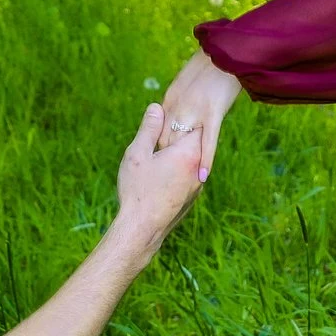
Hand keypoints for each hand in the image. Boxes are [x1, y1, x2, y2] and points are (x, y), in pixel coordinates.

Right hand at [116, 102, 204, 247]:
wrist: (143, 229)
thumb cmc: (137, 190)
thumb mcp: (138, 154)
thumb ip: (148, 129)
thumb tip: (156, 107)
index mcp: (187, 154)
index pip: (195, 125)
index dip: (183, 118)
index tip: (173, 114)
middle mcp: (198, 169)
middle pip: (196, 143)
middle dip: (182, 135)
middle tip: (167, 128)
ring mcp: (197, 185)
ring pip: (193, 161)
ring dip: (181, 155)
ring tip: (163, 152)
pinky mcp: (192, 198)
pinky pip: (189, 176)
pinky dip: (180, 170)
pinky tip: (164, 173)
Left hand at [160, 50, 241, 181]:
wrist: (224, 51)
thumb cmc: (208, 66)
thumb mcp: (186, 83)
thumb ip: (177, 103)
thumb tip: (171, 116)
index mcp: (169, 102)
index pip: (158, 134)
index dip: (157, 153)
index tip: (154, 171)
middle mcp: (178, 109)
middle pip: (167, 143)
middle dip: (165, 164)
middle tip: (162, 187)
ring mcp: (194, 112)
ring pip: (184, 144)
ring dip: (183, 165)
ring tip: (180, 190)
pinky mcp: (212, 113)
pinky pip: (208, 141)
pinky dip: (205, 159)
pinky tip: (202, 176)